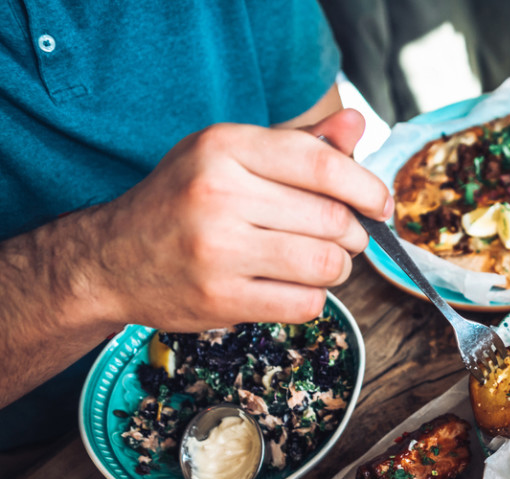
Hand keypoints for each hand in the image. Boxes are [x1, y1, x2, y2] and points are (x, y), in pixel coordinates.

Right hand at [90, 108, 391, 330]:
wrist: (110, 259)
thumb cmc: (184, 202)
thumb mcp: (231, 156)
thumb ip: (299, 143)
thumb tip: (357, 125)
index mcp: (225, 147)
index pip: (322, 165)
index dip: (366, 187)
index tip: (380, 205)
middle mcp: (219, 193)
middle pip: (332, 218)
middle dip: (352, 234)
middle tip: (342, 239)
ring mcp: (217, 248)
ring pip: (326, 263)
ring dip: (337, 268)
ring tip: (318, 262)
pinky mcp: (221, 297)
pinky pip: (306, 303)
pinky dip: (312, 298)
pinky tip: (291, 287)